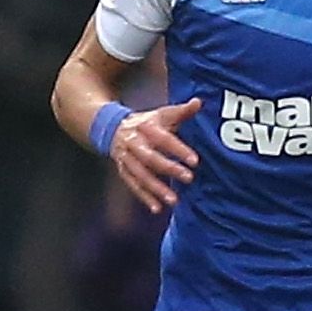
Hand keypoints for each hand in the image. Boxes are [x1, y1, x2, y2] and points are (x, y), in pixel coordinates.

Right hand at [104, 97, 202, 212]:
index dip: (179, 150)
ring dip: (156, 189)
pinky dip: (145, 198)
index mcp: (146, 128)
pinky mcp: (124, 171)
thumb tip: (199, 102)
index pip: (164, 139)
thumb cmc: (146, 123)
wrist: (112, 128)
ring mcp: (127, 159)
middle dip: (169, 169)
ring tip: (173, 200)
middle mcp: (134, 144)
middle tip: (189, 178)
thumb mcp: (161, 114)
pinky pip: (134, 186)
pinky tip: (157, 208)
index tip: (195, 161)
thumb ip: (181, 111)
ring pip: (141, 176)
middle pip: (151, 158)